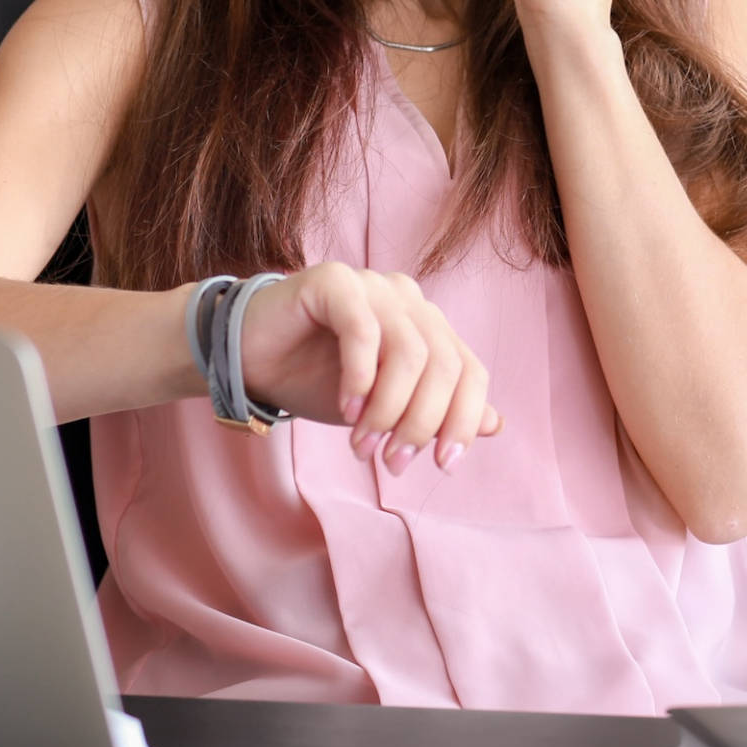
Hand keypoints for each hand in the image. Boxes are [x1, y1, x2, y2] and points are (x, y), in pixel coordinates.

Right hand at [226, 263, 501, 473]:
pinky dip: (361, 377)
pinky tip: (346, 408)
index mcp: (429, 326)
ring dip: (389, 409)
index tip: (443, 464)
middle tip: (393, 464)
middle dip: (422, 423)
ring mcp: (374, 284)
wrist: (249, 359)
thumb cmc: (317, 380)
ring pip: (410, 351)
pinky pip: (364, 330)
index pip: (470, 372)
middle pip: (444, 364)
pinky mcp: (335, 281)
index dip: (464, 419)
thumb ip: (436, 411)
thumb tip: (496, 425)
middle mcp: (409, 300)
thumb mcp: (383, 408)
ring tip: (362, 445)